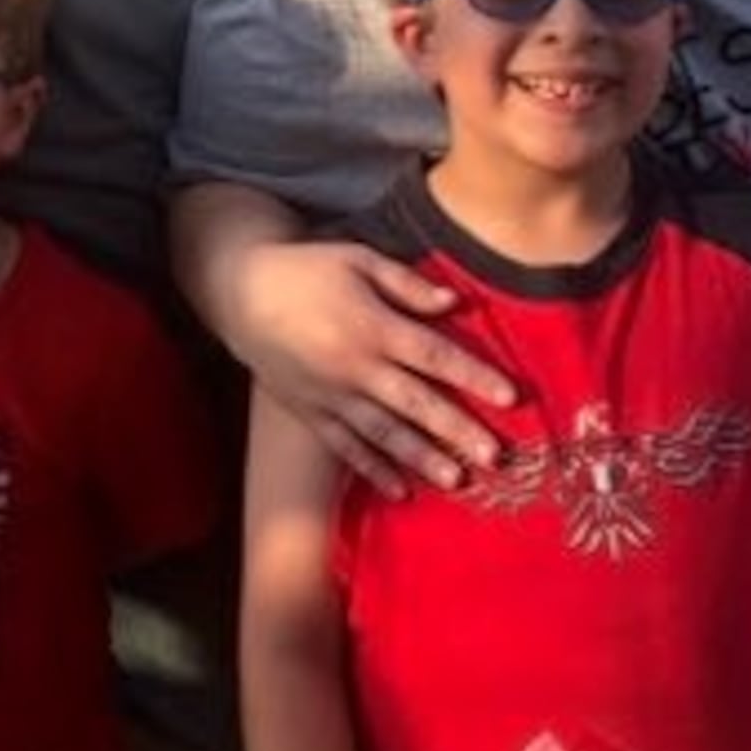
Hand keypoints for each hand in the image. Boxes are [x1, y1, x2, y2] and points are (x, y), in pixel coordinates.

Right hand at [229, 237, 515, 494]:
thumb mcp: (358, 259)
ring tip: (457, 481)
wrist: (241, 293)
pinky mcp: (311, 413)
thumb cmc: (308, 269)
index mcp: (372, 325)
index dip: (473, 375)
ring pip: (384, 433)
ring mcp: (331, 395)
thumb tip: (455, 303)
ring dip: (422, 459)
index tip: (509, 396)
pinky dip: (373, 470)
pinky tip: (400, 490)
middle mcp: (355, 367)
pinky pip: (346, 447)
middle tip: (496, 456)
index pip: (433, 355)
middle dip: (457, 430)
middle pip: (416, 403)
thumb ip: (407, 284)